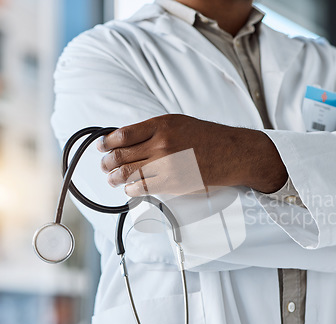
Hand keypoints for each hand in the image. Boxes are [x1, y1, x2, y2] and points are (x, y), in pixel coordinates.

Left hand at [97, 114, 287, 195]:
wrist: (233, 153)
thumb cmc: (208, 137)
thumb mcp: (179, 122)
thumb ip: (154, 130)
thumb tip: (128, 139)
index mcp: (162, 125)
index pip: (123, 134)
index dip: (107, 142)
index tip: (102, 146)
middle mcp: (162, 143)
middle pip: (122, 155)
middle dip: (108, 162)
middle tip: (104, 165)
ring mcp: (167, 164)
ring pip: (128, 174)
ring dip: (115, 178)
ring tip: (112, 179)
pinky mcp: (173, 183)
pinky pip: (142, 188)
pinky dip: (131, 189)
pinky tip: (130, 188)